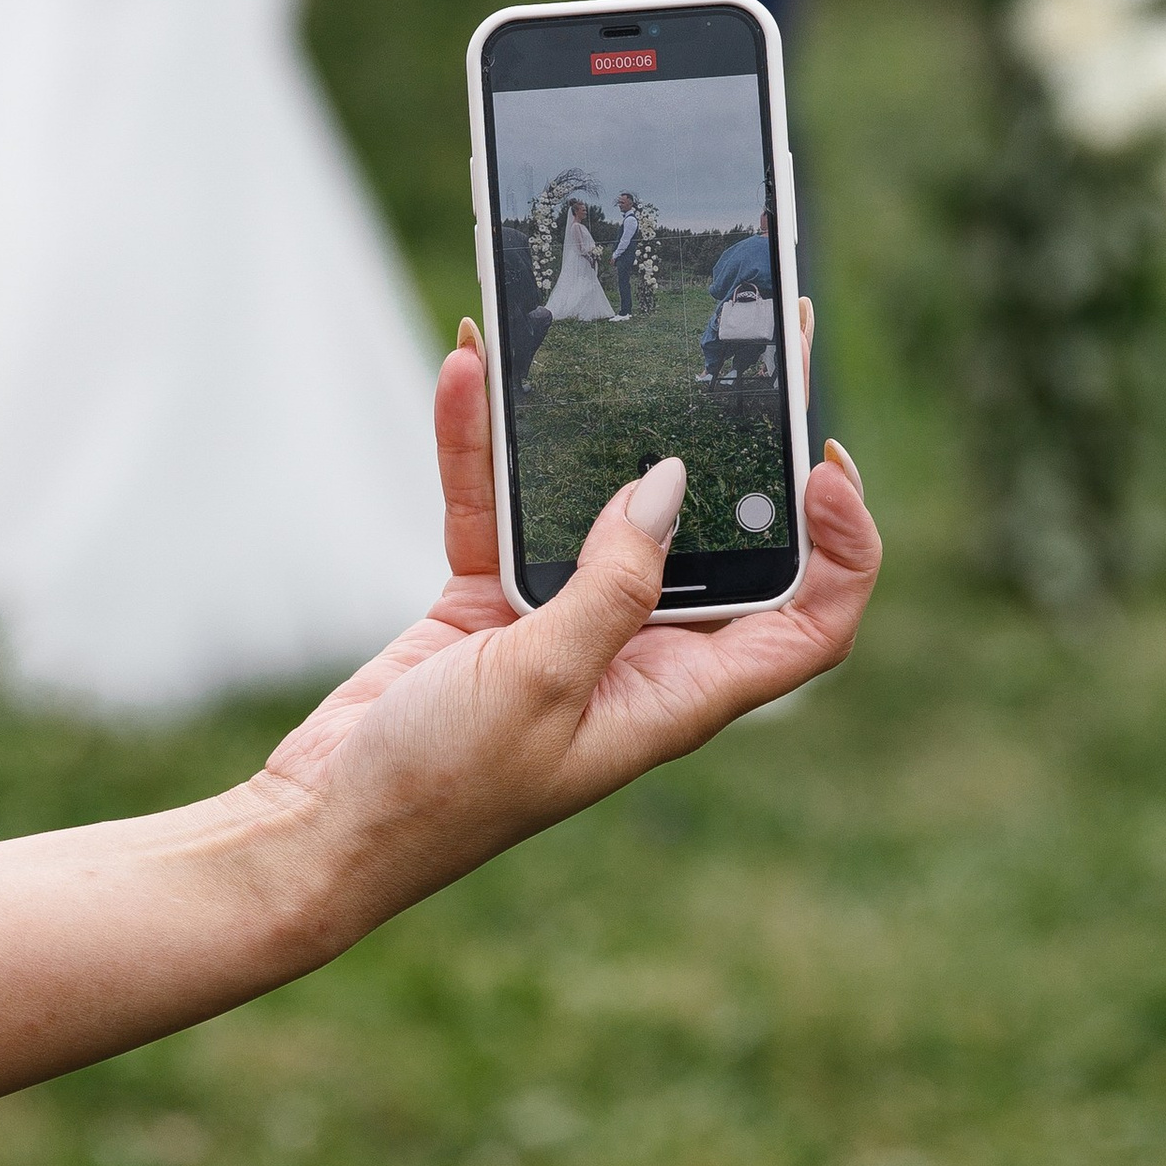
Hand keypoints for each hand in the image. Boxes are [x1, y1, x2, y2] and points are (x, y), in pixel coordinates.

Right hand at [247, 302, 876, 956]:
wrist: (323, 829)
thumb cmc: (443, 791)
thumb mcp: (543, 683)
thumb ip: (612, 584)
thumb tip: (670, 484)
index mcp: (680, 694)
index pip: (809, 622)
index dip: (842, 547)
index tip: (825, 463)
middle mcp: (637, 652)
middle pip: (714, 536)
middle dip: (736, 444)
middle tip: (757, 349)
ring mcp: (563, 622)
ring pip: (599, 504)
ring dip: (593, 427)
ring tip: (616, 336)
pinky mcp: (488, 601)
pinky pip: (499, 505)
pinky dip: (484, 447)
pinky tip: (472, 372)